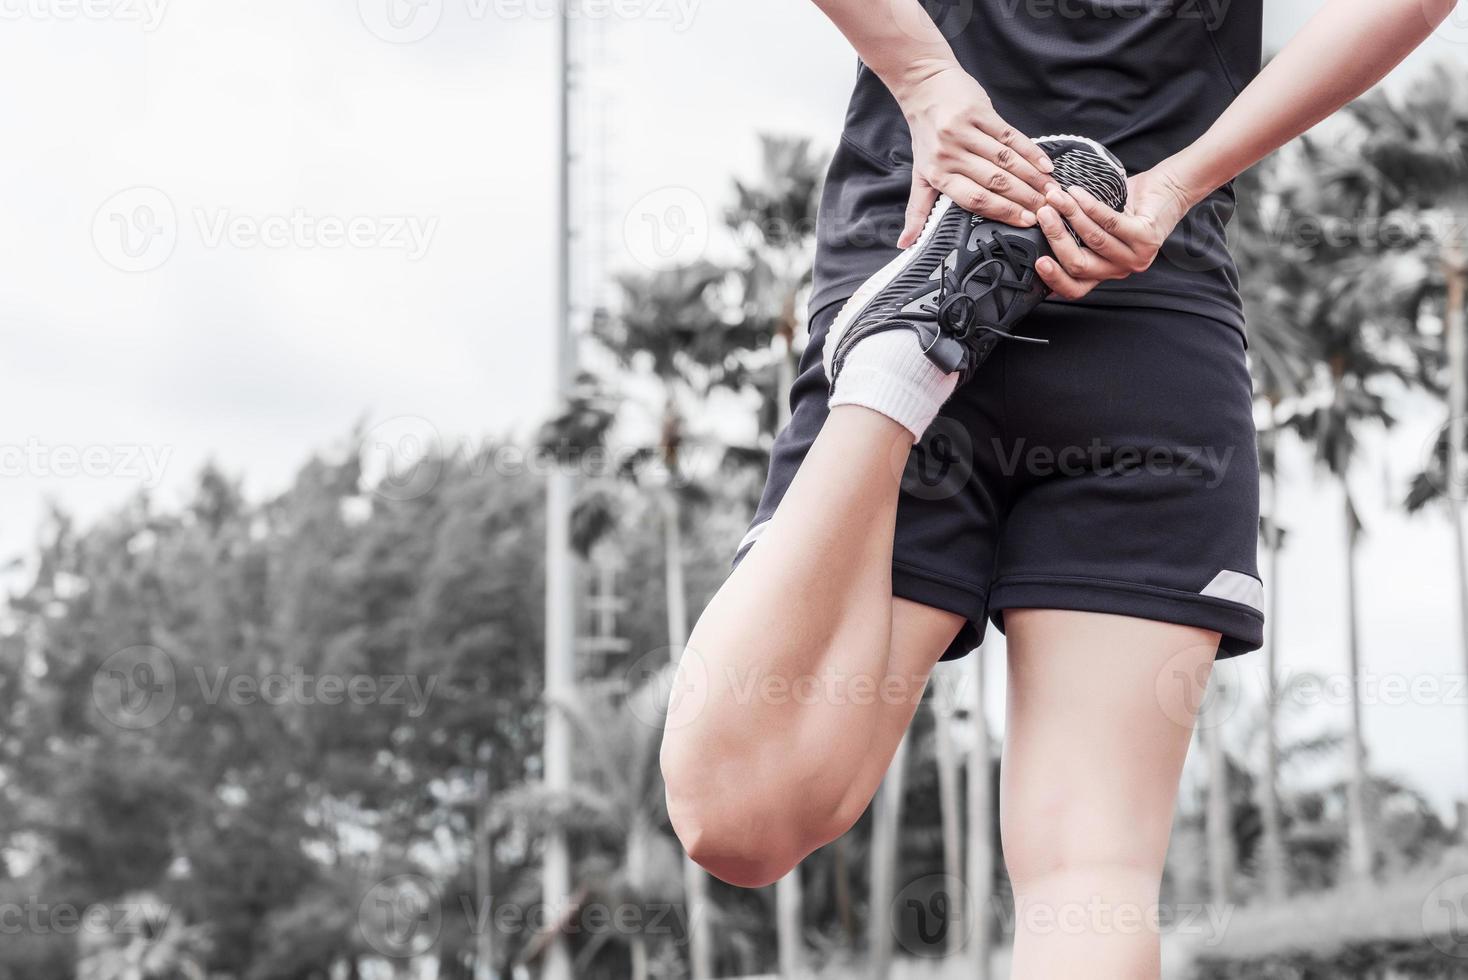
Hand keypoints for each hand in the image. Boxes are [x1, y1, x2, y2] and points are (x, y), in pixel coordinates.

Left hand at [895, 65, 1055, 246]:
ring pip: (1006, 160)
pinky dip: (1031, 152)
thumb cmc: (925, 135)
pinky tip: (1046, 166)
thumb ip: (918, 210)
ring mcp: (965, 132)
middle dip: (1025, 198)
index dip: (1003, 211)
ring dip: (1032, 178)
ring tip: (1051, 192)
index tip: (1027, 222)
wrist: (924, 86)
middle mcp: (950, 154)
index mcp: (937, 174)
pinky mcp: (980, 112)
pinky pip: (1010, 136)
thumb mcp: (919, 175)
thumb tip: (905, 244)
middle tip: (1047, 210)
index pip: (975, 199)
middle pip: (995, 181)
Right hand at [1032, 163, 1198, 299]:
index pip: (1075, 288)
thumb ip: (1075, 234)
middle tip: (1042, 213)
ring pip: (1093, 240)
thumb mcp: (1097, 226)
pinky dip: (1090, 206)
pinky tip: (1077, 193)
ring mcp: (1135, 256)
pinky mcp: (1146, 237)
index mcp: (1103, 271)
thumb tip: (1038, 224)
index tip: (1037, 262)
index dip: (1054, 279)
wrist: (1168, 190)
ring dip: (1070, 215)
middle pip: (1079, 265)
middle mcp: (1119, 269)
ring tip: (1056, 197)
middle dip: (1056, 237)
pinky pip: (1110, 223)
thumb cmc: (1130, 206)